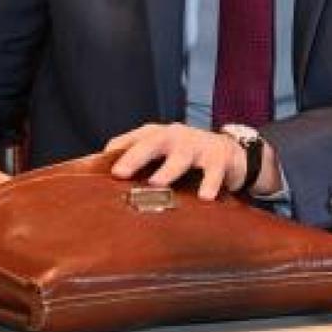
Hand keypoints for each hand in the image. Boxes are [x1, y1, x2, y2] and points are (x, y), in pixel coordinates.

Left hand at [105, 123, 244, 199]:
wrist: (231, 151)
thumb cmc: (185, 155)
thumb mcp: (162, 154)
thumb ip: (137, 164)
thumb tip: (101, 183)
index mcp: (157, 135)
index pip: (132, 139)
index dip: (117, 152)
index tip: (101, 170)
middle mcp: (175, 136)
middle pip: (152, 142)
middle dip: (135, 157)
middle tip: (119, 173)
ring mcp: (198, 144)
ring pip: (181, 156)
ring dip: (168, 169)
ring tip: (157, 183)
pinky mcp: (220, 157)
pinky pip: (213, 171)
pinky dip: (209, 183)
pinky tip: (204, 197)